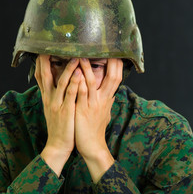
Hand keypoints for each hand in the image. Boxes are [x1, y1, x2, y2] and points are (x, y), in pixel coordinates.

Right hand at [34, 55, 80, 175]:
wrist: (57, 145)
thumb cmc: (59, 125)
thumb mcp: (53, 108)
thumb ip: (54, 95)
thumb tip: (57, 83)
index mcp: (46, 97)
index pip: (40, 76)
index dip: (40, 62)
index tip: (42, 49)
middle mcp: (49, 98)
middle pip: (45, 75)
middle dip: (46, 60)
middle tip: (50, 45)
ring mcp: (57, 103)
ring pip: (61, 82)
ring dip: (67, 68)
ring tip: (74, 56)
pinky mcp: (66, 110)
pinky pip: (70, 94)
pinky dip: (74, 83)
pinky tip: (79, 74)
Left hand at [75, 58, 122, 181]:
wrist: (92, 146)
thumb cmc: (95, 128)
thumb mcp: (104, 112)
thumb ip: (107, 101)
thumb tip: (112, 93)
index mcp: (107, 99)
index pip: (116, 78)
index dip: (117, 65)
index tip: (115, 52)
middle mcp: (103, 100)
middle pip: (112, 77)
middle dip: (111, 62)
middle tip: (107, 47)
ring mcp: (93, 104)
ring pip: (93, 82)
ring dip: (88, 68)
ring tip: (82, 54)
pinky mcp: (83, 110)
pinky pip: (81, 93)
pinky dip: (79, 82)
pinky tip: (75, 73)